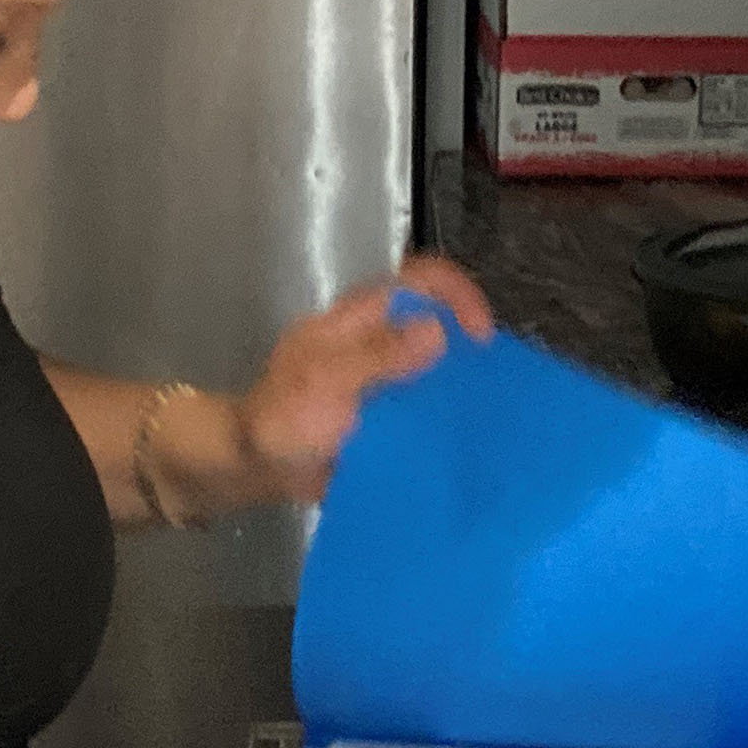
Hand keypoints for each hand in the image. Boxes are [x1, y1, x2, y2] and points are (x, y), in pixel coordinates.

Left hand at [236, 258, 494, 504]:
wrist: (254, 466)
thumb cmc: (284, 417)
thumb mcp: (328, 380)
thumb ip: (379, 354)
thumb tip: (438, 329)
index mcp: (362, 317)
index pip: (420, 280)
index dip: (458, 295)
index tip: (481, 339)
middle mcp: (378, 339)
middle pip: (438, 321)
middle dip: (471, 346)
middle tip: (494, 385)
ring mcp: (383, 377)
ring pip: (437, 366)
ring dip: (462, 385)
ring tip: (488, 417)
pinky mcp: (385, 413)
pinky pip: (425, 406)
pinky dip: (446, 417)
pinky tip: (465, 441)